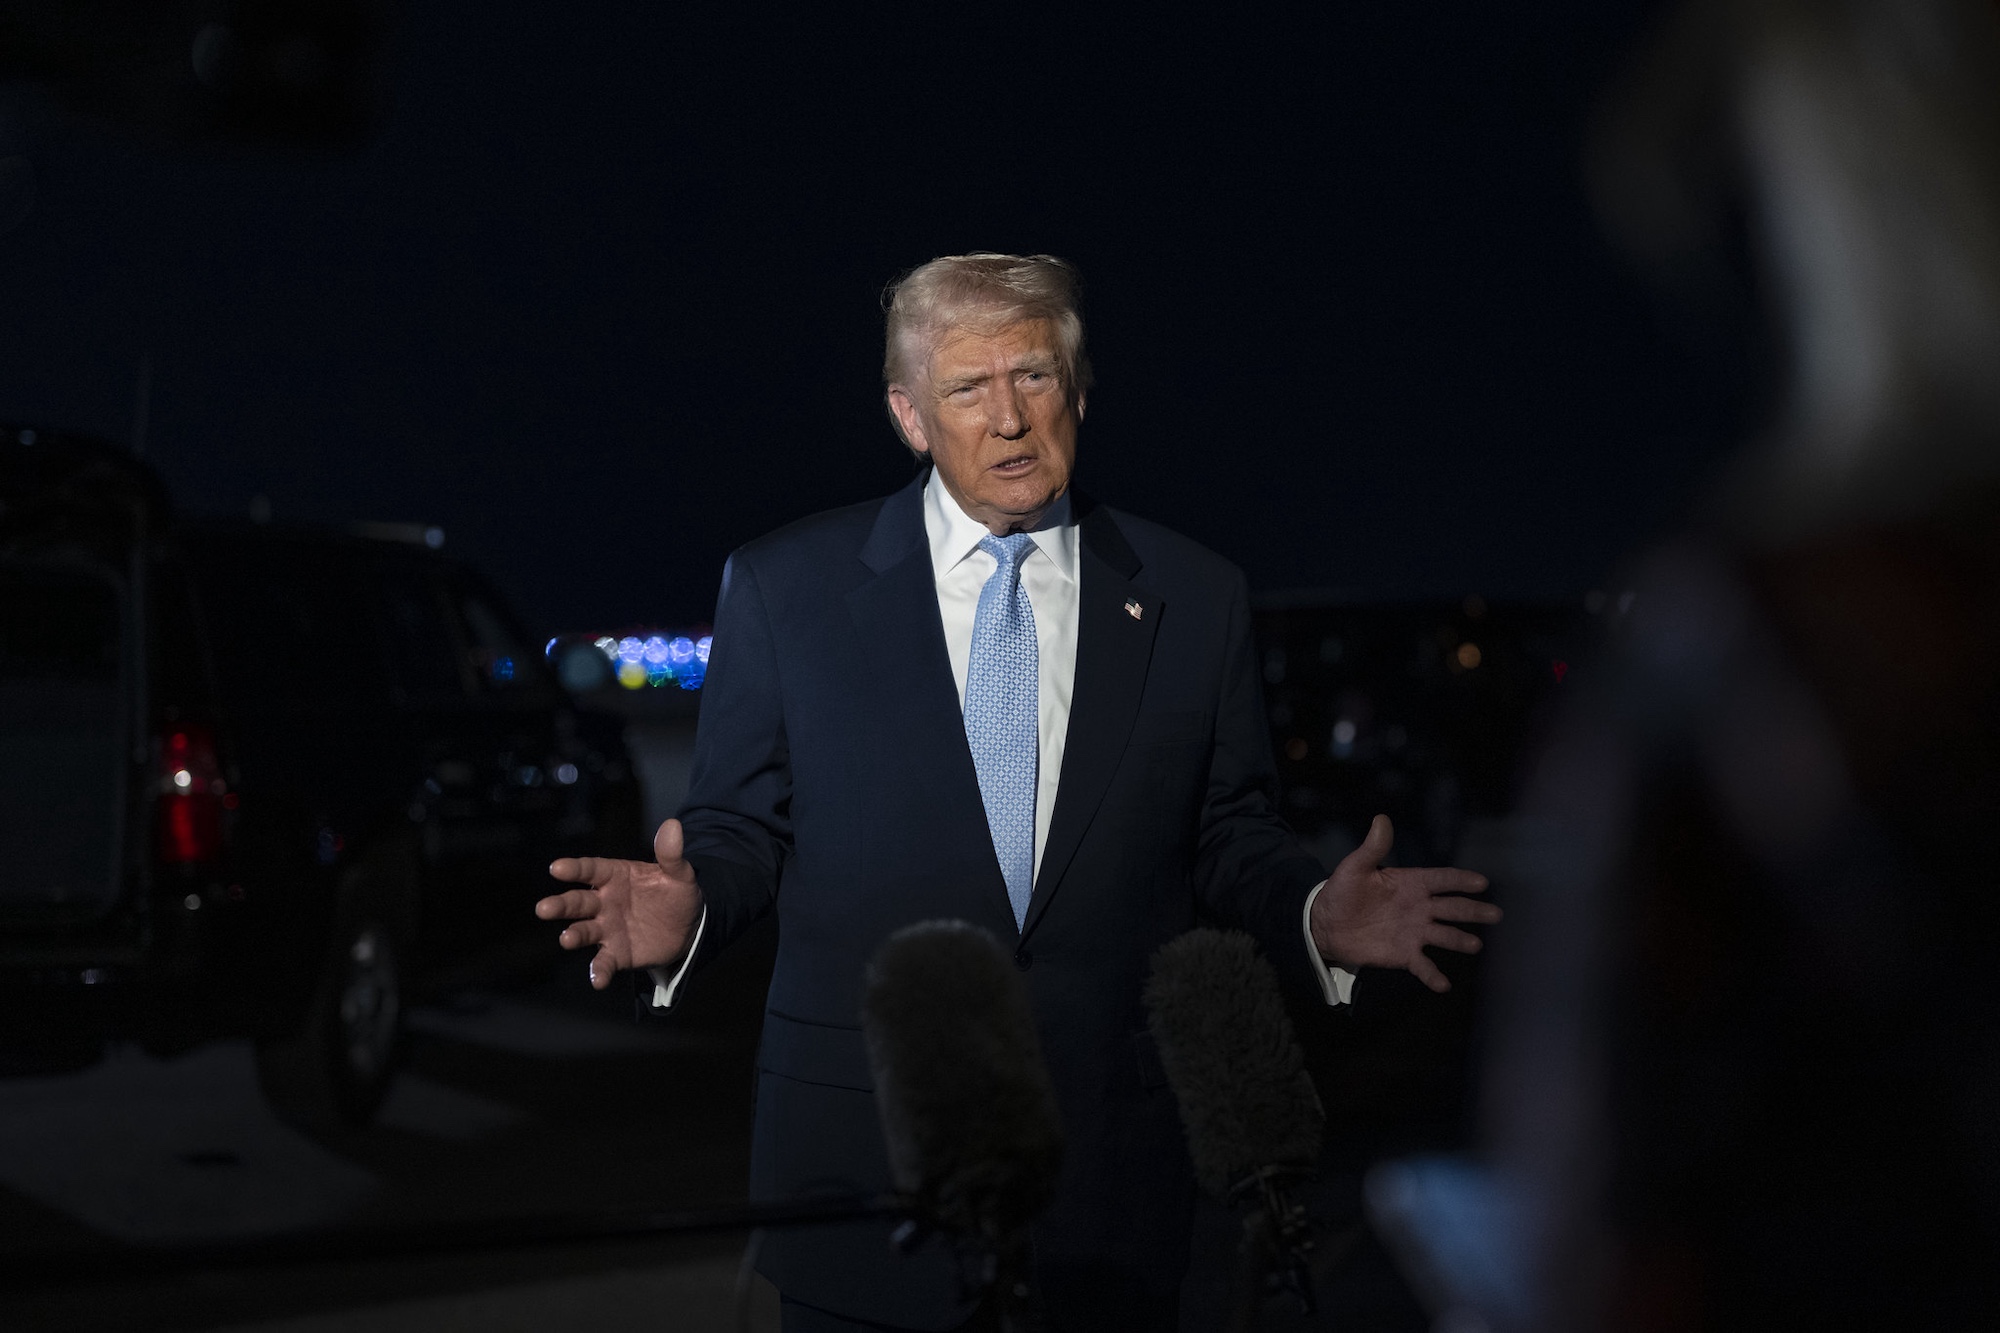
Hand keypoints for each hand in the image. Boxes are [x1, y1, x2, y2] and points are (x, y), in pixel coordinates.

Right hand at [535, 818, 704, 989]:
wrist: (689, 926)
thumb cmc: (676, 893)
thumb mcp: (679, 874)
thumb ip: (671, 854)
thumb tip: (673, 825)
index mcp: (615, 876)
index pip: (591, 869)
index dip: (574, 869)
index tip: (557, 868)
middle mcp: (604, 902)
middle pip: (578, 902)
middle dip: (561, 906)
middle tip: (543, 909)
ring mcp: (608, 929)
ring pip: (584, 931)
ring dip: (573, 935)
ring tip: (566, 939)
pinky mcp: (617, 953)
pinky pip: (604, 962)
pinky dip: (599, 971)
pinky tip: (598, 980)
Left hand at [1309, 814, 1499, 992]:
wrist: (1326, 925)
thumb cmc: (1343, 892)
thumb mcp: (1355, 867)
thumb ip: (1372, 848)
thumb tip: (1381, 819)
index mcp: (1411, 883)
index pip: (1441, 879)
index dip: (1460, 880)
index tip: (1481, 882)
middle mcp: (1419, 908)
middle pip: (1452, 908)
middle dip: (1473, 911)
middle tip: (1495, 914)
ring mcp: (1414, 932)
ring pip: (1444, 936)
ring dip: (1459, 941)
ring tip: (1474, 946)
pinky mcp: (1404, 955)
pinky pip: (1423, 965)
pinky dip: (1433, 975)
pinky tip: (1444, 984)